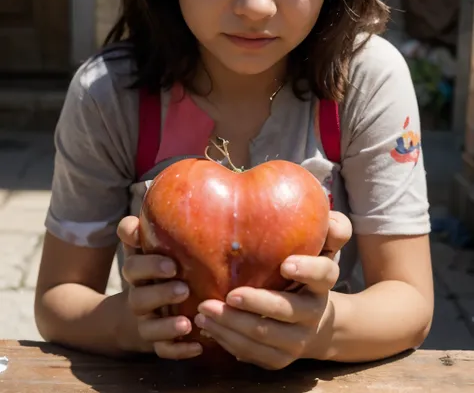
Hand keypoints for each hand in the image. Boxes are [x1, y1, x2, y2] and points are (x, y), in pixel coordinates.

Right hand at [117, 216, 202, 359]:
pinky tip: (196, 346)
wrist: (130, 316)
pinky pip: (162, 350)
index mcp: (137, 270)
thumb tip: (159, 187)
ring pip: (149, 325)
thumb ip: (149, 227)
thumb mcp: (146, 248)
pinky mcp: (153, 342)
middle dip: (160, 291)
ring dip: (167, 324)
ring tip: (187, 321)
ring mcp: (144, 320)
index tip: (170, 261)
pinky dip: (177, 350)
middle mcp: (137, 294)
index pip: (133, 263)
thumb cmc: (152, 271)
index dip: (147, 261)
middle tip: (182, 285)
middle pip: (140, 294)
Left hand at [194, 211, 351, 369]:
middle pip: (287, 313)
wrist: (314, 320)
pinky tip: (207, 325)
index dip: (307, 269)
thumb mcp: (320, 244)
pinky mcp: (281, 359)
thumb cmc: (305, 267)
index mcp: (323, 280)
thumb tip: (318, 196)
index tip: (286, 263)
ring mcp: (298, 339)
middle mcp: (314, 312)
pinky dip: (229, 340)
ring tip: (204, 311)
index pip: (323, 274)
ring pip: (266, 337)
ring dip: (234, 325)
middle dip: (257, 304)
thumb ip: (325, 223)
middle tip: (229, 294)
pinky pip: (254, 353)